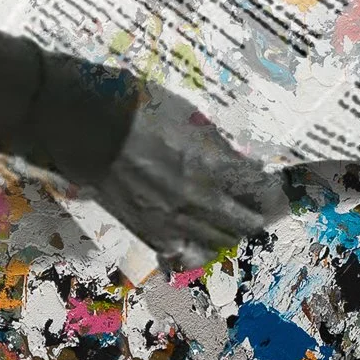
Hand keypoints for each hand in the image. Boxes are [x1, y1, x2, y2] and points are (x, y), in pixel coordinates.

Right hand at [90, 79, 291, 271]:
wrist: (84, 124)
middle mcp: (197, 199)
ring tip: (233, 222)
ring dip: (231, 232)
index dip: (272, 189)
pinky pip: (184, 253)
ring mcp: (172, 220)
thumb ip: (214, 143)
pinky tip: (200, 239)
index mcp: (210, 164)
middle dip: (258, 215)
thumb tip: (236, 161)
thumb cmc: (135, 106)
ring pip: (218, 241)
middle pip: (245, 222)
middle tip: (260, 207)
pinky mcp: (148, 231)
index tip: (275, 186)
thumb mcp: (185, 113)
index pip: (258, 189)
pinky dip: (198, 249)